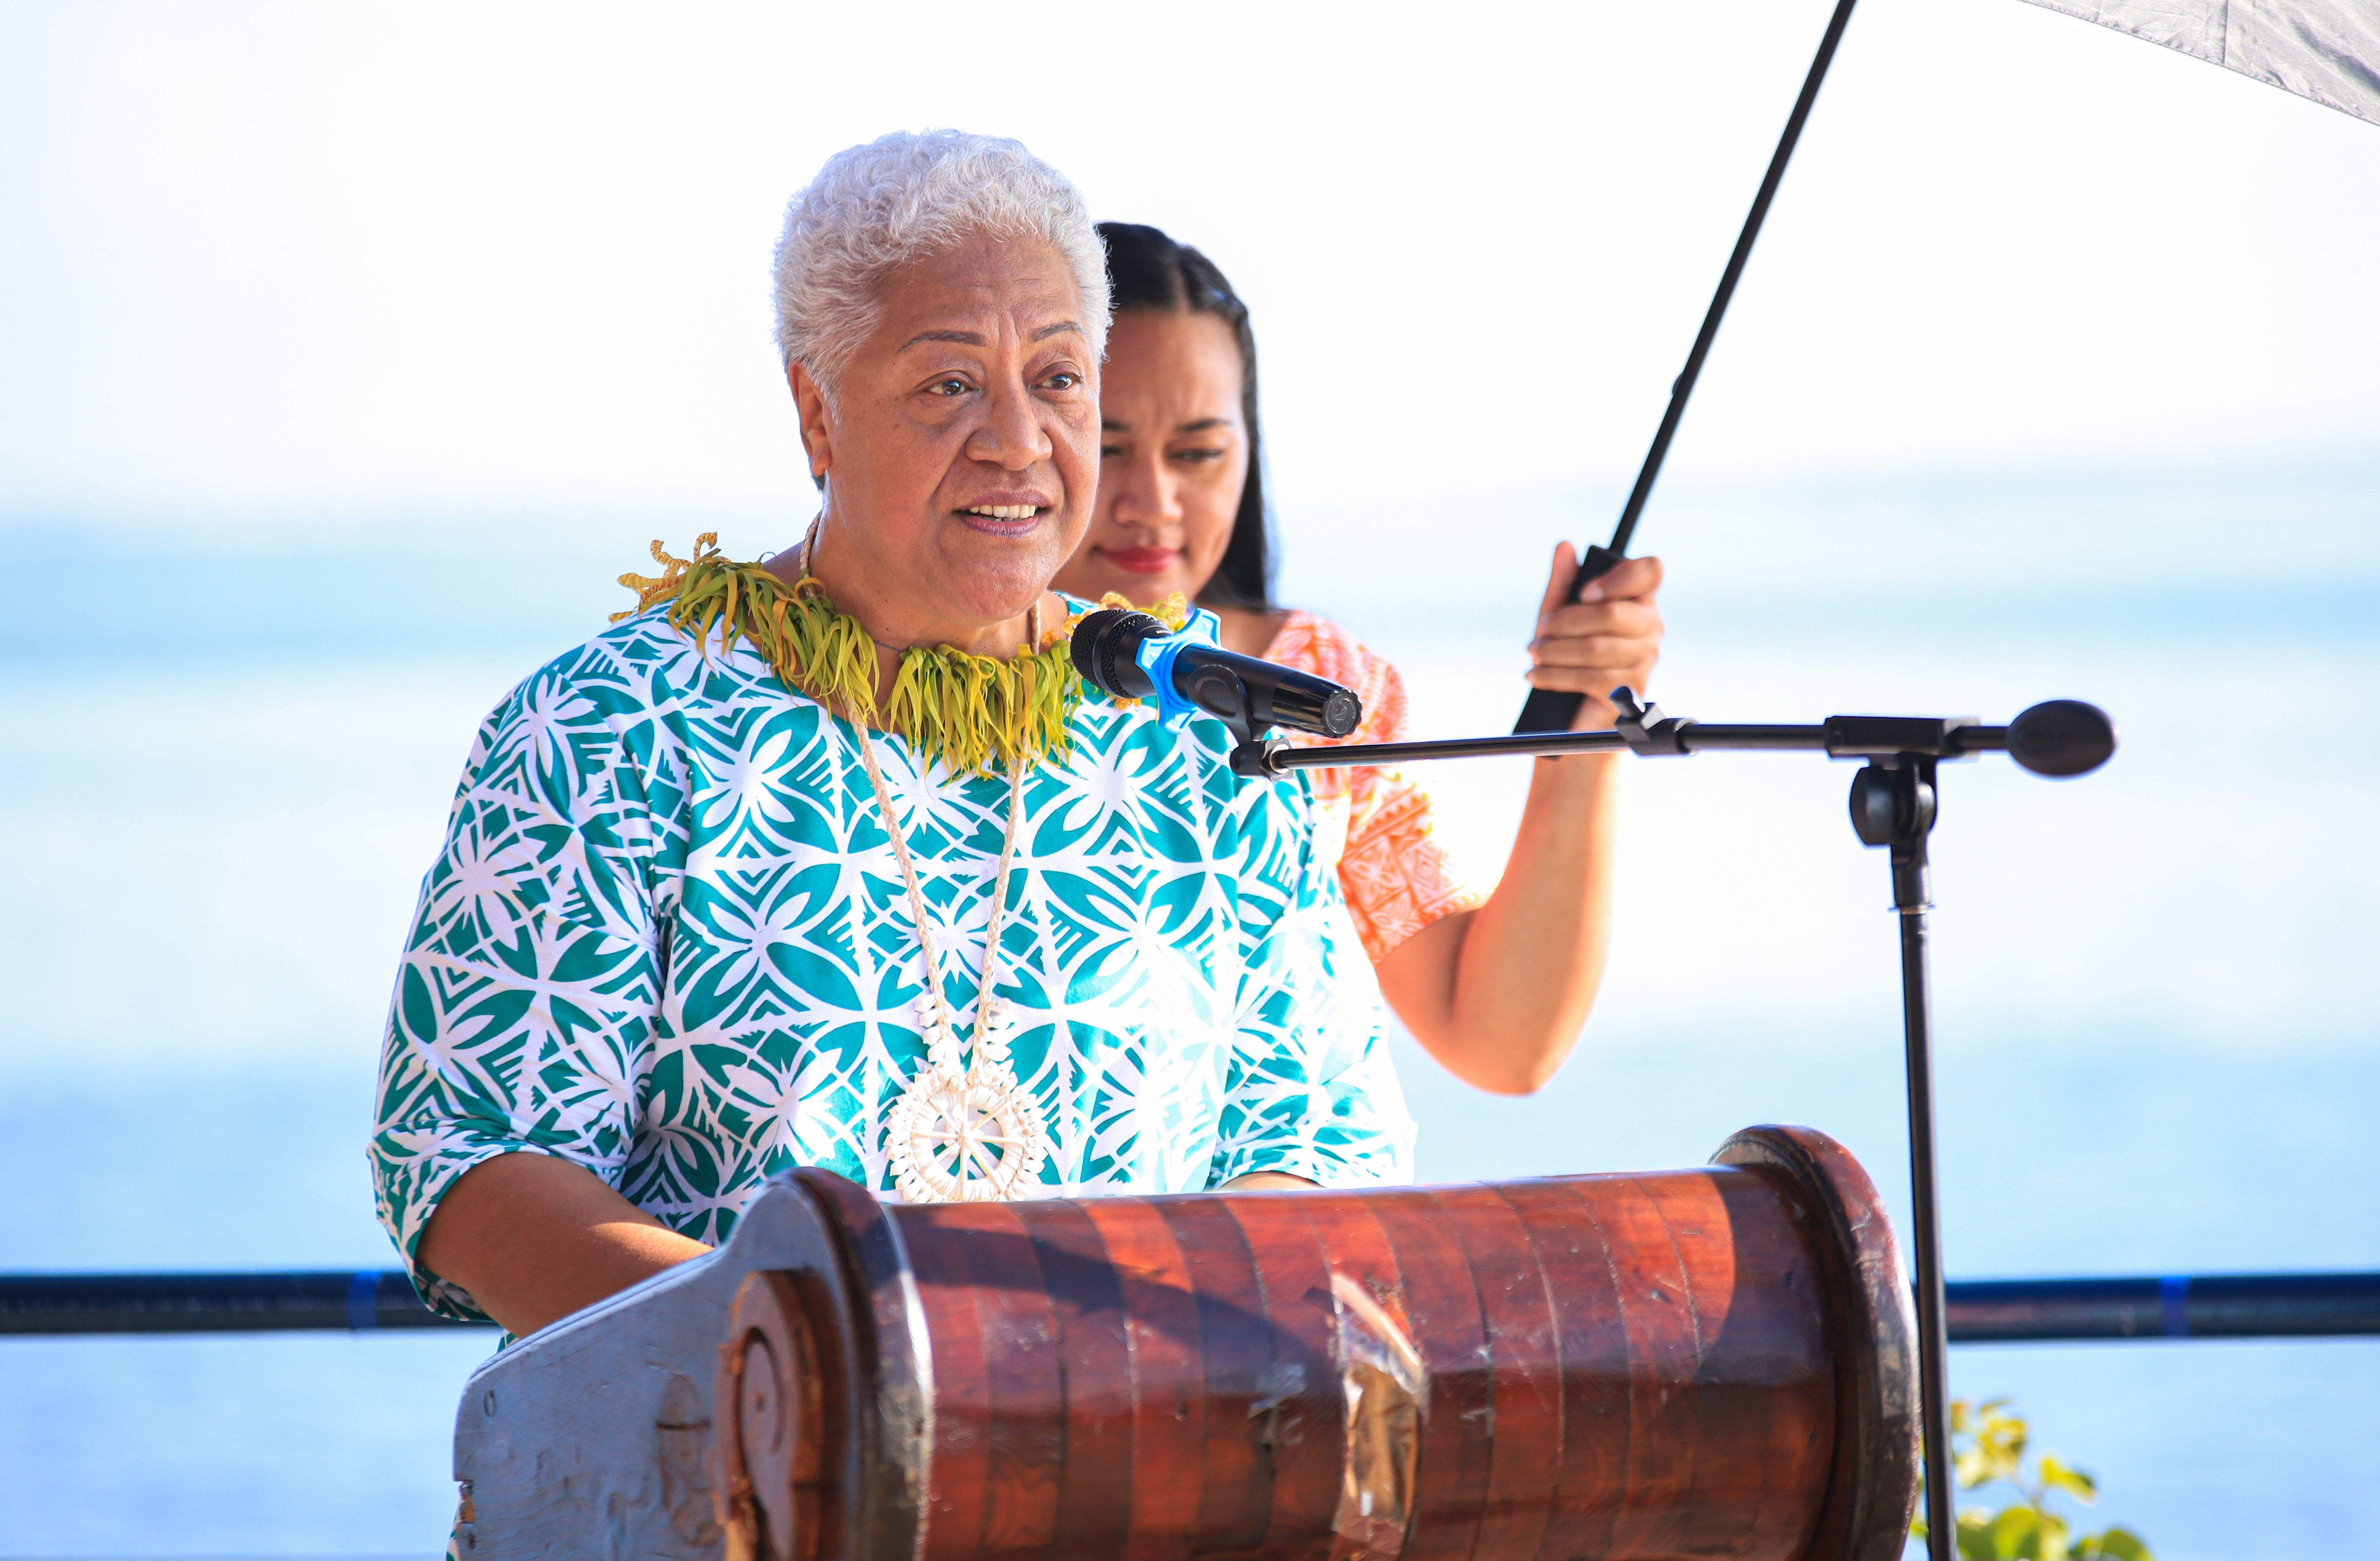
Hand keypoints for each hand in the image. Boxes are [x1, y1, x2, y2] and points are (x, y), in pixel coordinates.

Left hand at [1526, 544, 1663, 730]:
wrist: (1569, 703)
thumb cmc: (1569, 648)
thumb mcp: (1559, 610)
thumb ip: (1563, 579)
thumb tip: (1564, 546)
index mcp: (1639, 598)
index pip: (1650, 571)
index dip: (1618, 578)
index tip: (1584, 594)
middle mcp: (1651, 626)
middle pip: (1612, 614)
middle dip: (1565, 623)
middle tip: (1539, 631)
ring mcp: (1646, 659)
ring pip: (1597, 648)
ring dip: (1555, 651)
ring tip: (1534, 653)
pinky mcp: (1633, 690)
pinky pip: (1592, 678)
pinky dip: (1556, 675)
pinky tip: (1537, 675)